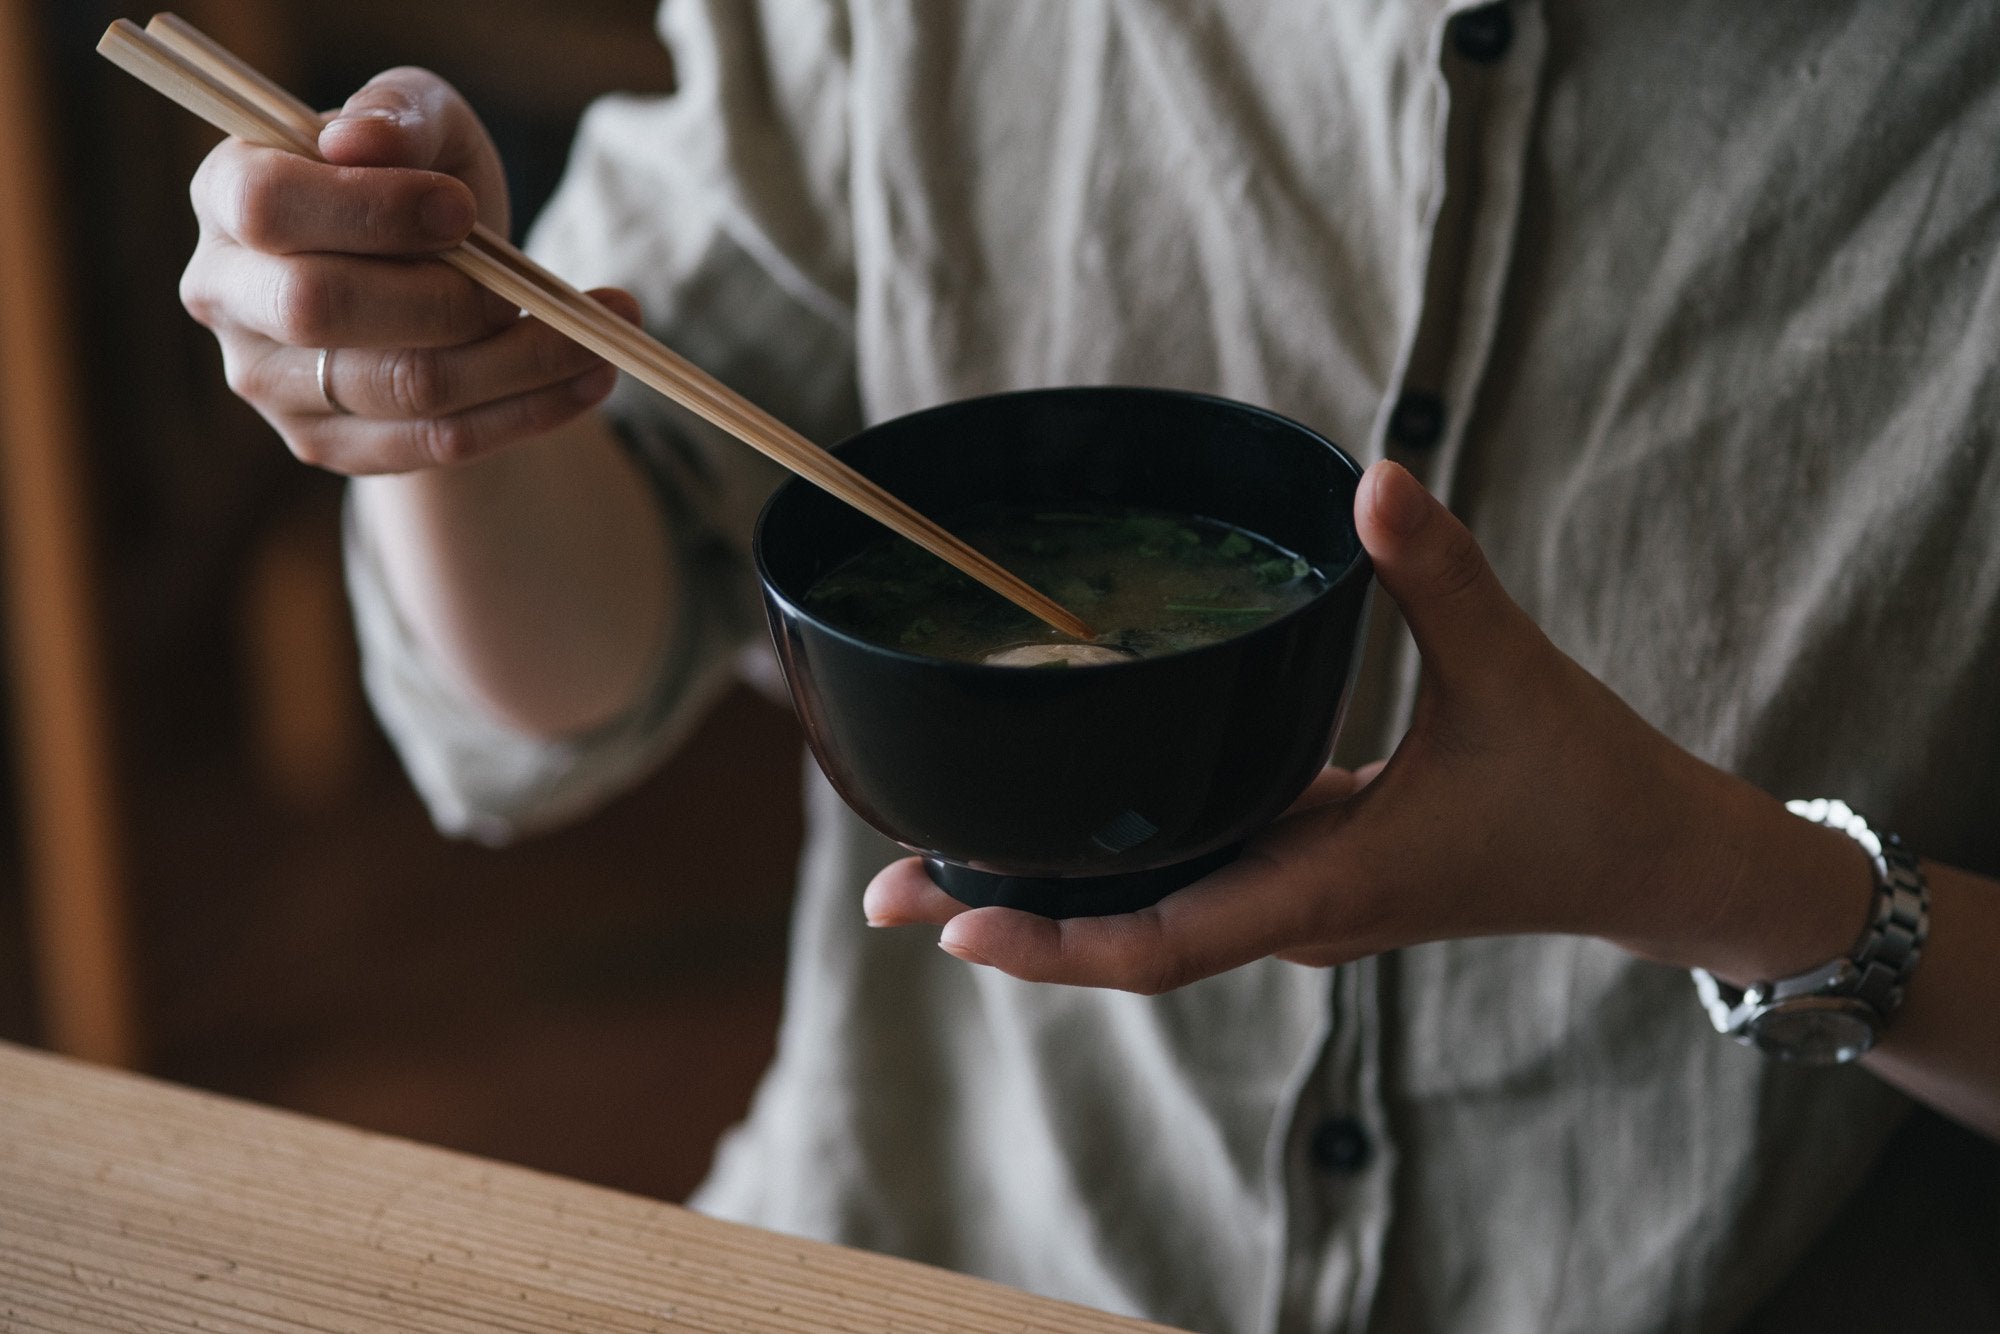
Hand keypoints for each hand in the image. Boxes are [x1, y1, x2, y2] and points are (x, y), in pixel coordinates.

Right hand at [180, 67, 635, 473]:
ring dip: (520, 361)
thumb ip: (399, 114)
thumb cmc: (424, 181)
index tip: (463, 210)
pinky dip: (529, 411)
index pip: (270, 206)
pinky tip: (589, 378)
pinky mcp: (327, 445)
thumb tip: (359, 142)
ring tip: (602, 333)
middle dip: (448, 297)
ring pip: (401, 386)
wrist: (438, 277)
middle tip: (526, 283)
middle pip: (322, 310)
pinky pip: (439, 443)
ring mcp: (268, 382)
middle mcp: (225, 294)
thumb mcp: (426, 124)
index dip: (371, 210)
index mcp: (228, 194)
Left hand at [864, 459, 1764, 992]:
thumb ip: (1439, 576)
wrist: (1647, 860)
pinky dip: (1111, 862)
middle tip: (886, 888)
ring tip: (933, 861)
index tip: (954, 926)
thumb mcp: (1511, 673)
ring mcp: (1294, 896)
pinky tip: (1053, 822)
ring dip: (1047, 894)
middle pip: (1124, 936)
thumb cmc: (1586, 787)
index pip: (1163, 944)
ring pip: (1148, 913)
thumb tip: (1375, 481)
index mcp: (1324, 889)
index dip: (1054, 943)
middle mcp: (1291, 910)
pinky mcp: (1306, 866)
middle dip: (1008, 918)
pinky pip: (1188, 876)